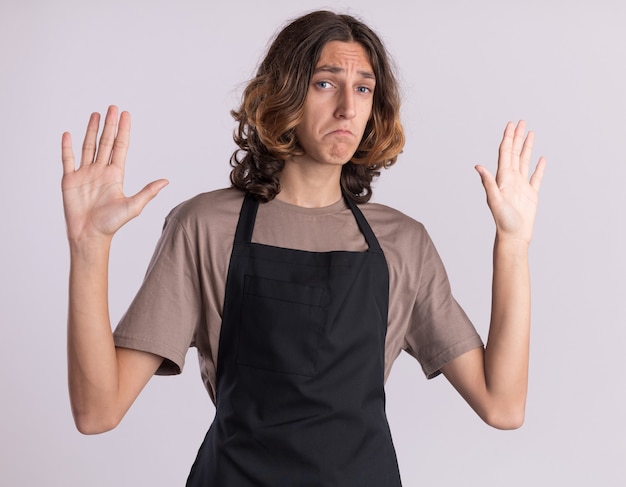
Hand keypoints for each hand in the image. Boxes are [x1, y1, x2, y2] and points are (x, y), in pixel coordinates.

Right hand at [61, 106, 167, 242]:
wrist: (89, 235)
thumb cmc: (111, 224)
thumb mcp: (133, 206)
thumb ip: (148, 192)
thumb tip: (166, 181)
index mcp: (116, 175)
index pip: (121, 147)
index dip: (123, 130)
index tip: (125, 115)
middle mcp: (101, 171)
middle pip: (106, 142)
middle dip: (110, 125)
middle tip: (113, 107)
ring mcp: (85, 174)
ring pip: (88, 147)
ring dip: (91, 130)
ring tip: (96, 115)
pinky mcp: (69, 180)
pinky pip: (67, 159)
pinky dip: (67, 147)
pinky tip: (69, 134)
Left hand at [475, 121, 545, 243]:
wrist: (513, 236)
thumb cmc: (502, 221)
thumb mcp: (494, 200)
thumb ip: (488, 182)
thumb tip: (478, 166)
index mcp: (502, 178)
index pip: (505, 153)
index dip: (508, 138)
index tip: (511, 124)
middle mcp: (511, 179)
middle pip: (515, 153)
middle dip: (517, 137)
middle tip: (521, 122)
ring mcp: (521, 186)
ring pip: (525, 161)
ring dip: (527, 147)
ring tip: (531, 133)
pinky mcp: (531, 194)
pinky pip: (536, 177)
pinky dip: (539, 167)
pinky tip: (541, 159)